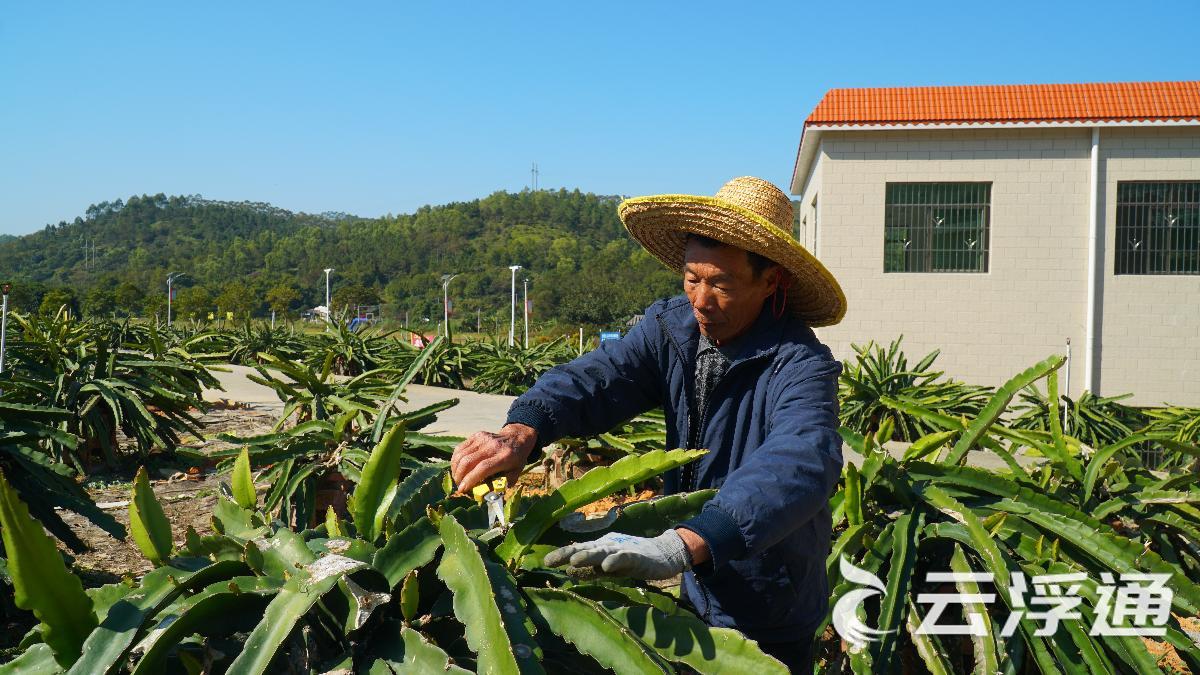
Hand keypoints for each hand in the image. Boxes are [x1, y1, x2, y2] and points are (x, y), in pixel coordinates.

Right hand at [450, 424, 537, 492]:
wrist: (516, 438)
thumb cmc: (516, 459)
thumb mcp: (515, 474)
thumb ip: (502, 485)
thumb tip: (486, 496)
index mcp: (504, 457)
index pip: (483, 468)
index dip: (470, 480)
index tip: (462, 490)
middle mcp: (492, 446)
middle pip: (468, 461)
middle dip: (459, 477)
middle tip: (459, 486)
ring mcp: (483, 439)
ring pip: (461, 455)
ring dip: (455, 469)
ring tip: (457, 478)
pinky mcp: (476, 435)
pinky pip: (460, 448)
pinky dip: (455, 460)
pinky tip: (458, 467)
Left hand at [543, 530, 691, 579]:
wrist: (663, 553)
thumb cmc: (633, 559)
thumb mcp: (609, 567)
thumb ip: (591, 570)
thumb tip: (567, 572)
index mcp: (600, 548)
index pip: (577, 550)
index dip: (562, 555)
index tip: (545, 562)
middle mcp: (608, 546)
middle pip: (585, 548)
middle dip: (568, 554)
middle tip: (550, 561)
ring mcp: (623, 549)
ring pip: (602, 551)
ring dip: (588, 555)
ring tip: (574, 561)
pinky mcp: (638, 556)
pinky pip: (625, 557)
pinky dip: (615, 560)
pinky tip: (607, 566)